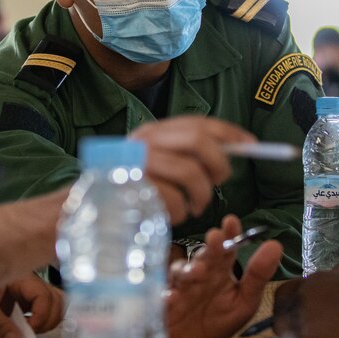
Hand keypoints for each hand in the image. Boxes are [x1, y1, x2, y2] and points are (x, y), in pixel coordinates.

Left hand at [0, 276, 64, 337]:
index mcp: (17, 277)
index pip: (43, 294)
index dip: (41, 314)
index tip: (29, 330)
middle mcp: (23, 285)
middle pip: (54, 299)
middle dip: (49, 318)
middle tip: (32, 334)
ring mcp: (21, 296)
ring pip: (50, 306)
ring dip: (45, 322)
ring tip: (31, 334)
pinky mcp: (16, 307)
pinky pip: (36, 314)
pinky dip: (37, 325)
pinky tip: (26, 335)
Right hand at [130, 117, 254, 222]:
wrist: (87, 211)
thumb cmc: (131, 189)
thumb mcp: (158, 163)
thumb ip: (188, 154)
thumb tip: (235, 147)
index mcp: (153, 132)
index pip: (197, 122)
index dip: (229, 132)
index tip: (251, 145)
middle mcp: (144, 141)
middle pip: (198, 141)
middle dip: (218, 163)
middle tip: (219, 181)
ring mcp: (138, 164)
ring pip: (191, 172)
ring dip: (202, 195)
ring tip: (195, 206)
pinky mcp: (134, 189)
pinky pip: (175, 200)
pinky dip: (181, 212)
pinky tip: (172, 215)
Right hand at [166, 215, 281, 337]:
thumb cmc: (215, 321)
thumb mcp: (243, 302)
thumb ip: (258, 276)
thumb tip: (276, 245)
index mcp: (219, 272)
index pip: (225, 249)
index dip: (228, 234)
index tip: (232, 221)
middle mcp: (198, 275)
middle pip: (203, 258)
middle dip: (209, 249)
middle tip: (215, 238)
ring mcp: (179, 288)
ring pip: (180, 273)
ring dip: (187, 271)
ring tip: (198, 272)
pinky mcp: (163, 306)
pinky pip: (162, 299)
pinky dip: (165, 298)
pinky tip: (170, 298)